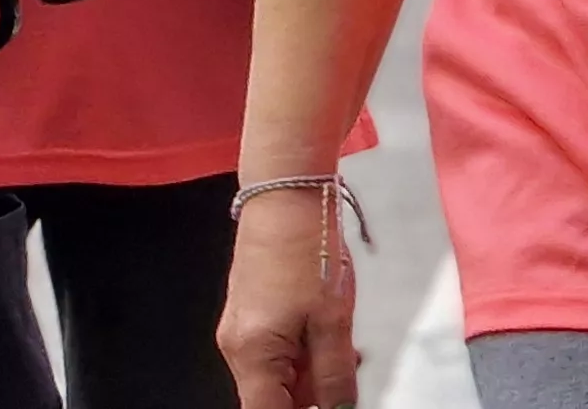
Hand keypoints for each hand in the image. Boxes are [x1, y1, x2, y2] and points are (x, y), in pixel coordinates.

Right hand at [218, 186, 359, 408]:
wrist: (285, 199)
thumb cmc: (307, 254)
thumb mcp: (332, 323)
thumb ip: (335, 376)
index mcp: (252, 355)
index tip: (335, 406)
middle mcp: (236, 349)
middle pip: (275, 398)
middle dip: (315, 393)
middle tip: (351, 368)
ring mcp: (240, 332)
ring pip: (279, 376)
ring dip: (313, 373)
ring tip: (345, 346)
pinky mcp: (250, 316)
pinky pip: (277, 353)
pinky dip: (305, 353)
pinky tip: (329, 333)